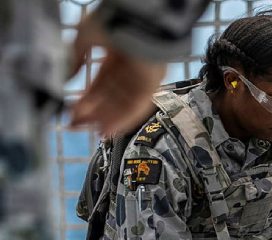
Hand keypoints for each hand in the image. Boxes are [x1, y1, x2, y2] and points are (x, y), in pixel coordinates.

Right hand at [67, 13, 165, 134]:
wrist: (137, 21)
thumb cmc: (113, 23)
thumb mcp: (85, 37)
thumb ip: (75, 58)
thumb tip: (66, 76)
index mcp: (115, 56)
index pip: (101, 84)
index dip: (87, 99)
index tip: (74, 111)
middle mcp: (129, 69)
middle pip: (111, 97)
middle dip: (93, 113)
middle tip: (76, 125)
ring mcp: (142, 78)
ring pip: (122, 104)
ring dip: (106, 119)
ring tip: (89, 132)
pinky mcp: (152, 85)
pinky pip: (136, 107)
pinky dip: (122, 120)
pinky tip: (107, 130)